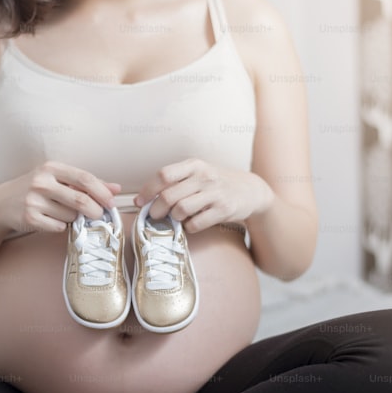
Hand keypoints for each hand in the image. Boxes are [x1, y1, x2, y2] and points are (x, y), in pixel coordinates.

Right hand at [0, 161, 119, 233]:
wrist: (2, 203)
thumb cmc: (36, 189)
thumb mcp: (58, 179)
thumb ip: (87, 183)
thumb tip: (116, 189)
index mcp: (51, 167)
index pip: (84, 178)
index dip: (102, 191)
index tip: (112, 201)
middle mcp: (42, 182)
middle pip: (80, 200)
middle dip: (95, 210)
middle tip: (99, 215)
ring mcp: (34, 200)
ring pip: (70, 216)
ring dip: (74, 218)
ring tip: (64, 213)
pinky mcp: (29, 218)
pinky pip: (58, 227)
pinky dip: (61, 226)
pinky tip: (52, 220)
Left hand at [135, 158, 273, 233]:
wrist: (250, 189)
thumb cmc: (217, 183)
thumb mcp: (199, 173)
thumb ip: (176, 181)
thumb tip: (146, 197)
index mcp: (194, 165)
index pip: (163, 175)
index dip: (147, 190)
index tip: (140, 201)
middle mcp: (204, 176)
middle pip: (168, 196)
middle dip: (156, 210)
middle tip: (155, 216)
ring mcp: (215, 193)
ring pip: (181, 210)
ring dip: (174, 219)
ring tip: (176, 218)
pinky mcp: (224, 209)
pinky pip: (196, 224)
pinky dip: (189, 227)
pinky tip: (191, 224)